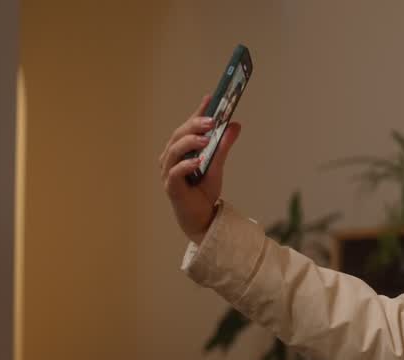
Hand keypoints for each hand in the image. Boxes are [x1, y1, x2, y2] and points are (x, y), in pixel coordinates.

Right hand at [159, 95, 241, 241]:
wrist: (202, 218)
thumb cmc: (204, 191)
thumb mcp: (217, 165)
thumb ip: (223, 146)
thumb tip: (235, 125)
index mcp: (180, 149)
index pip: (188, 126)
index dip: (198, 111)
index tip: (211, 97)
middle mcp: (171, 158)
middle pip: (178, 135)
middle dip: (195, 126)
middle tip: (212, 121)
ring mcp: (168, 172)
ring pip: (174, 151)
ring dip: (190, 142)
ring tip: (206, 139)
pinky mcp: (171, 187)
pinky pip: (175, 173)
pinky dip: (186, 165)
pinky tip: (198, 161)